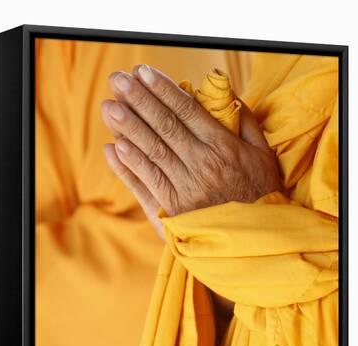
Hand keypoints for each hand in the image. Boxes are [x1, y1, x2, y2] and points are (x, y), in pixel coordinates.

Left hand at [101, 64, 281, 237]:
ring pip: (153, 151)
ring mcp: (186, 188)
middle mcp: (202, 164)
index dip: (163, 90)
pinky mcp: (174, 210)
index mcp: (223, 147)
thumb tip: (230, 98)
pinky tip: (115, 146)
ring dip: (128, 128)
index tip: (143, 73)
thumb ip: (247, 125)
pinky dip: (130, 165)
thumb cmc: (260, 196)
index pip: (187, 111)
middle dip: (139, 100)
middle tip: (118, 81)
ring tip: (109, 108)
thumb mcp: (263, 157)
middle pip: (165, 126)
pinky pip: (149, 183)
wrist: (256, 243)